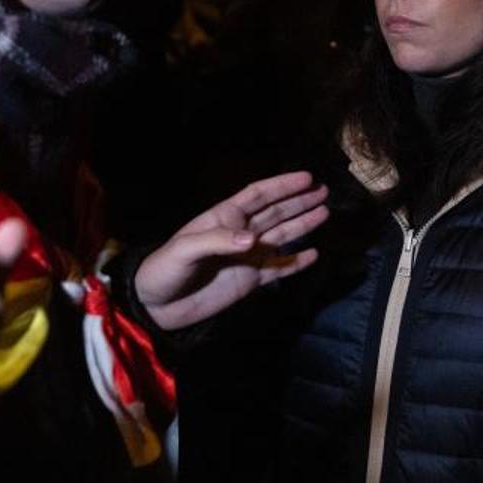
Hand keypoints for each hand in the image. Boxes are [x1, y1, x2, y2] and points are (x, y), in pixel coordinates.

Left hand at [135, 171, 327, 330]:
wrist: (158, 305)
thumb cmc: (166, 269)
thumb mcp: (186, 249)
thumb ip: (219, 240)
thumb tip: (253, 241)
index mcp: (224, 218)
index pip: (258, 195)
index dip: (282, 185)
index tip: (306, 177)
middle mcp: (239, 233)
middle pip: (275, 212)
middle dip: (299, 201)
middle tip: (324, 191)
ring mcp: (246, 257)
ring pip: (281, 236)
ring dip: (302, 224)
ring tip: (324, 213)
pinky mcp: (249, 281)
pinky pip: (279, 269)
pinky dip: (297, 262)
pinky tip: (314, 254)